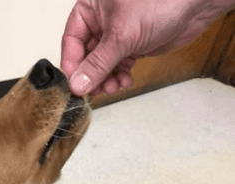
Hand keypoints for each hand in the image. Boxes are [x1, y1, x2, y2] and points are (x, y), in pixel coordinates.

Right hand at [61, 0, 234, 95]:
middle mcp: (102, 19)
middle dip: (92, 75)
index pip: (71, 40)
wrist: (196, 4)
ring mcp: (117, 32)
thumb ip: (97, 64)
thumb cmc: (162, 1)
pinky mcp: (131, 43)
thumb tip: (77, 84)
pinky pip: (117, 65)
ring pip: (101, 63)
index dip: (72, 65)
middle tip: (96, 90)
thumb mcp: (121, 36)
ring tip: (113, 87)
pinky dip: (119, 76)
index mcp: (91, 6)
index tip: (75, 85)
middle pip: (86, 55)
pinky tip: (125, 81)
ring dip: (106, 79)